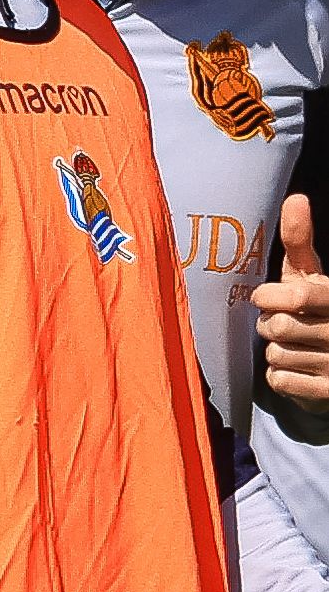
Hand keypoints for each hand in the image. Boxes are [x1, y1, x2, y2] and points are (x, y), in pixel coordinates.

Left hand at [258, 191, 328, 416]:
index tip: (268, 296)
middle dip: (269, 325)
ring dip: (274, 350)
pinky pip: (278, 380)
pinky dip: (278, 374)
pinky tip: (297, 366)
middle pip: (276, 328)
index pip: (298, 297)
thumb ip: (300, 243)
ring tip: (294, 344)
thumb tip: (295, 199)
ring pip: (274, 355)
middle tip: (282, 323)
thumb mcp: (313, 276)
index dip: (271, 297)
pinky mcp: (327, 392)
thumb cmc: (318, 308)